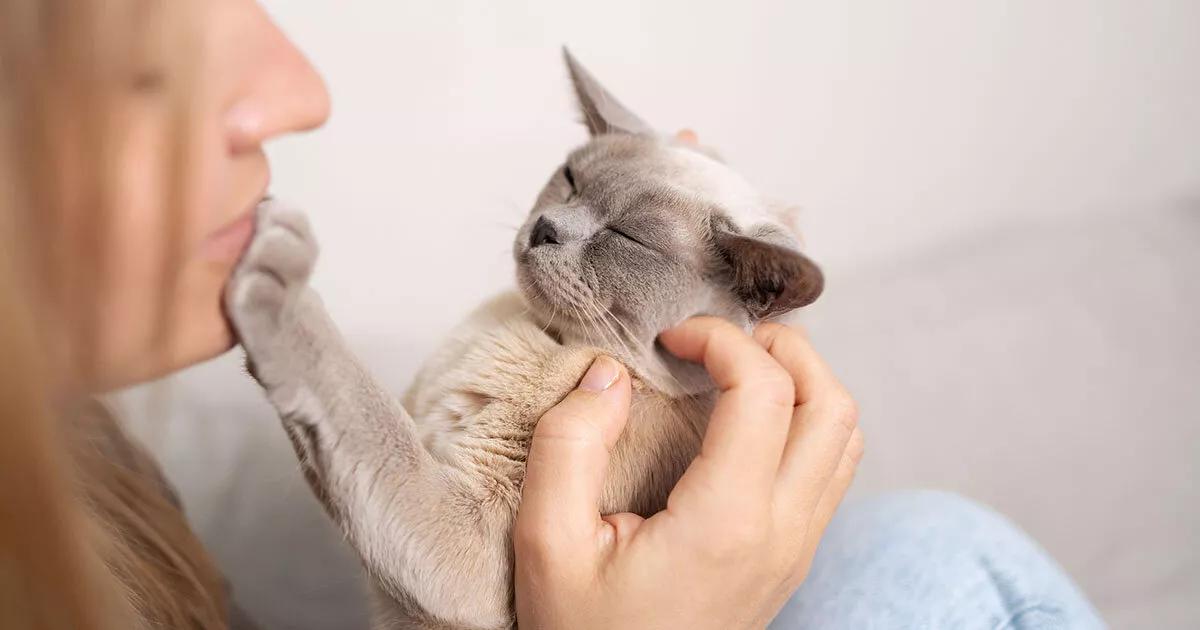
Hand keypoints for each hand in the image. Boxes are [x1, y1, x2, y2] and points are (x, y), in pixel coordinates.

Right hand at [514, 318, 862, 628]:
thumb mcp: (547, 544)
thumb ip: (569, 447)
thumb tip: (608, 374)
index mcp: (725, 524)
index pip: (767, 392)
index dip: (723, 340)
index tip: (672, 337)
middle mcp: (780, 533)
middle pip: (833, 404)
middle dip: (782, 349)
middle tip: (717, 343)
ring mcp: (796, 549)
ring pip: (845, 436)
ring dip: (802, 383)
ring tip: (734, 372)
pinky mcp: (792, 558)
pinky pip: (831, 471)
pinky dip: (804, 423)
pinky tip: (745, 422)